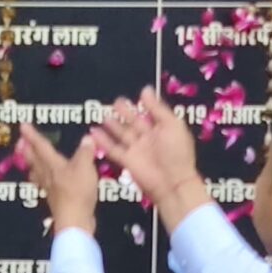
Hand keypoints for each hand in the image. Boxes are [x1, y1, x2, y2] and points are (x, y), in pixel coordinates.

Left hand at [16, 124, 100, 236]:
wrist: (75, 221)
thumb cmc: (77, 192)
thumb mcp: (85, 167)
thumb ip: (85, 152)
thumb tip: (87, 139)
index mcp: (53, 164)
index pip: (40, 146)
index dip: (32, 135)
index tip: (22, 126)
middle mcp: (48, 175)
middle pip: (33, 160)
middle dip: (26, 149)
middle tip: (20, 142)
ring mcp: (50, 189)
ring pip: (36, 173)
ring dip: (31, 164)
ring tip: (28, 159)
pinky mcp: (56, 199)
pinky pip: (44, 184)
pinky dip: (42, 179)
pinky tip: (45, 180)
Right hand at [97, 89, 207, 223]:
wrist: (172, 183)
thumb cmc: (177, 153)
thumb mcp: (171, 124)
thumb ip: (157, 108)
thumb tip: (145, 89)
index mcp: (162, 129)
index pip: (150, 114)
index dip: (142, 106)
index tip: (133, 96)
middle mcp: (148, 138)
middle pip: (133, 123)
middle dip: (124, 113)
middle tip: (114, 102)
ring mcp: (137, 150)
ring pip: (122, 135)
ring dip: (112, 126)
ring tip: (103, 116)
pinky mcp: (127, 161)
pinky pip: (113, 149)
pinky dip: (103, 141)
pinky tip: (94, 132)